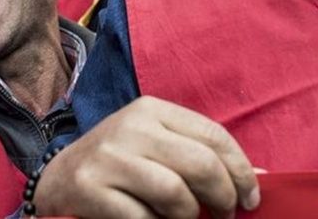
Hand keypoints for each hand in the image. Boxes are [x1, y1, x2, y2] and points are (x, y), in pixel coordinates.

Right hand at [34, 97, 258, 218]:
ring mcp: (108, 158)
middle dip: (224, 198)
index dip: (242, 172)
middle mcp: (130, 127)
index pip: (214, 136)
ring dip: (190, 218)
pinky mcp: (91, 189)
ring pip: (176, 194)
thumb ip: (200, 156)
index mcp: (151, 110)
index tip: (250, 200)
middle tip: (224, 216)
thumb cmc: (120, 166)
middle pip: (201, 164)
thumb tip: (260, 179)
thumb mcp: (156, 147)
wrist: (57, 180)